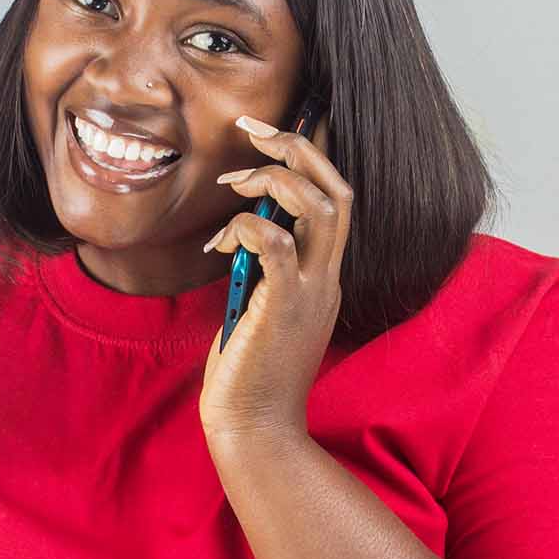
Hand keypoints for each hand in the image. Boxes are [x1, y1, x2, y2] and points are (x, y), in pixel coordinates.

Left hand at [198, 111, 349, 444]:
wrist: (253, 428)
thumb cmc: (247, 373)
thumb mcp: (258, 306)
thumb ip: (261, 268)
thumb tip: (243, 228)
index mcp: (323, 277)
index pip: (335, 200)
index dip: (311, 157)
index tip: (273, 133)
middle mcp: (327, 278)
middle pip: (337, 190)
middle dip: (298, 148)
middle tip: (255, 129)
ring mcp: (313, 292)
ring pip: (320, 206)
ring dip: (274, 181)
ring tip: (232, 186)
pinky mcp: (285, 305)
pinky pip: (277, 244)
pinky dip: (248, 226)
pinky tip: (221, 241)